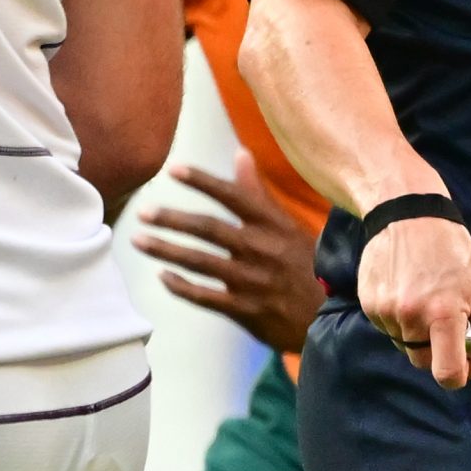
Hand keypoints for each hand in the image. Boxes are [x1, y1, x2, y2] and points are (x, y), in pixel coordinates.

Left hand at [133, 154, 325, 352]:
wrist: (331, 316)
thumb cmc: (306, 266)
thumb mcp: (289, 226)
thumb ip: (259, 194)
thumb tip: (240, 154)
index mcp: (272, 226)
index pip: (233, 197)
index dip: (202, 182)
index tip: (173, 170)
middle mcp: (260, 250)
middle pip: (208, 229)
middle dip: (172, 219)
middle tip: (142, 212)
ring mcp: (251, 281)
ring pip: (200, 262)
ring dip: (166, 250)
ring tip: (138, 240)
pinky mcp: (245, 309)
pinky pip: (205, 297)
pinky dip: (181, 287)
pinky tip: (162, 277)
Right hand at [355, 212, 470, 387]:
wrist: (407, 214)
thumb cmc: (452, 251)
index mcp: (444, 314)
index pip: (448, 375)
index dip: (458, 376)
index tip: (462, 363)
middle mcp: (411, 317)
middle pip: (423, 363)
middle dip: (436, 349)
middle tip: (443, 314)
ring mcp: (385, 311)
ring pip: (404, 345)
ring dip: (415, 332)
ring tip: (422, 294)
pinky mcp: (368, 304)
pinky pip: (387, 329)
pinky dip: (398, 319)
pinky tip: (404, 289)